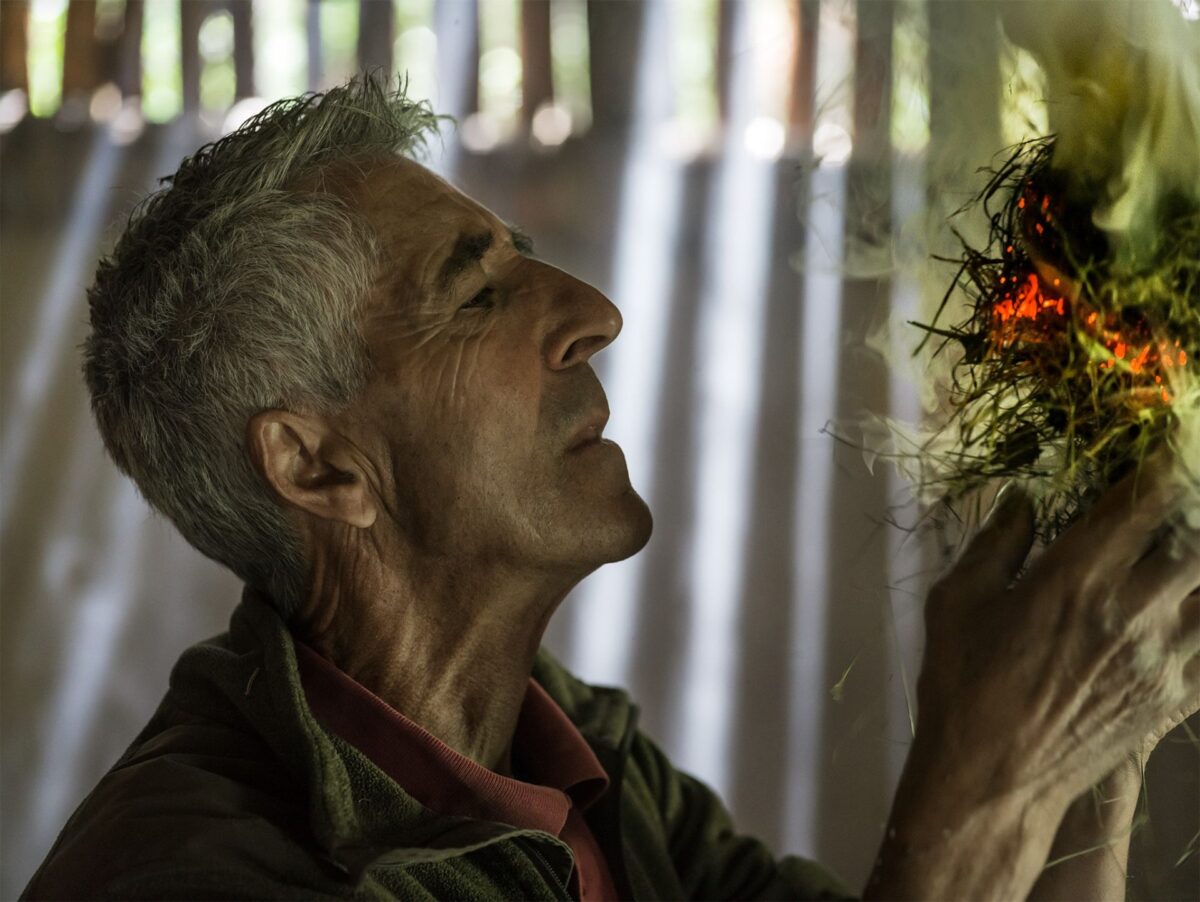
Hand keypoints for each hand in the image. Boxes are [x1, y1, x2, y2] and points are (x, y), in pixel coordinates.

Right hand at [915, 450, 1199, 810]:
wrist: (992, 779)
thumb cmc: (962, 684)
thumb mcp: (957, 602)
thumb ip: (996, 543)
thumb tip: (1023, 497)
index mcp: (1074, 575)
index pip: (1144, 497)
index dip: (1166, 458)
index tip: (1170, 437)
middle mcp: (1132, 608)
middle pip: (1198, 533)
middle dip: (1193, 501)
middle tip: (1182, 488)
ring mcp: (1165, 655)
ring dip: (1199, 559)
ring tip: (1181, 549)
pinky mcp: (1179, 696)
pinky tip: (1191, 603)